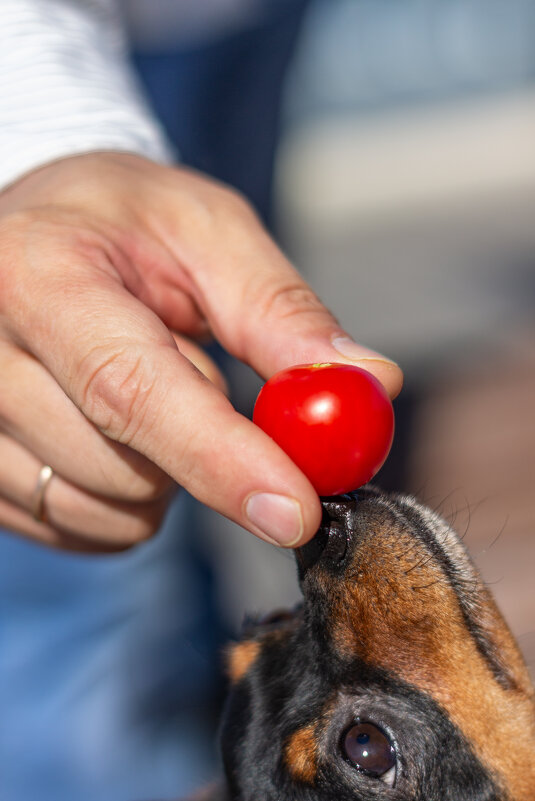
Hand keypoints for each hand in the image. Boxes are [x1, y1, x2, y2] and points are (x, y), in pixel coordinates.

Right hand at [0, 153, 401, 550]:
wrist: (36, 233)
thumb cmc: (122, 222)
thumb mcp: (208, 234)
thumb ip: (282, 312)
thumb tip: (370, 385)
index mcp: (38, 274)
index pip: (129, 388)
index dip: (219, 458)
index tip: (297, 510)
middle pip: (124, 466)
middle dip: (202, 448)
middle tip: (193, 371)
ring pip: (108, 511)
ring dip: (164, 473)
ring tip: (143, 390)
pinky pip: (80, 529)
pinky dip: (128, 499)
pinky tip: (114, 432)